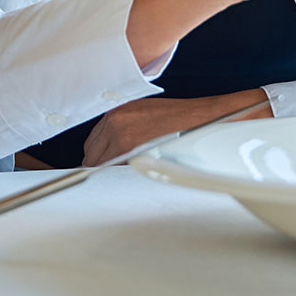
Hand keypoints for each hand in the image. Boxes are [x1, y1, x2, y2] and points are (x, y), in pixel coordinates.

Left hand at [81, 90, 270, 166]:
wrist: (204, 119)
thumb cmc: (179, 119)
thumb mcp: (144, 115)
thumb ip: (124, 129)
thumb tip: (109, 152)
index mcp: (116, 114)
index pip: (92, 144)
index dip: (97, 159)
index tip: (102, 168)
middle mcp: (115, 122)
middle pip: (92, 156)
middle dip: (99, 168)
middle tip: (112, 179)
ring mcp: (123, 137)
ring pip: (101, 166)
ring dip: (108, 174)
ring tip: (123, 182)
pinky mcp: (135, 151)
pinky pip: (116, 171)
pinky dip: (119, 178)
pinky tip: (131, 180)